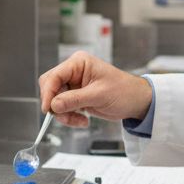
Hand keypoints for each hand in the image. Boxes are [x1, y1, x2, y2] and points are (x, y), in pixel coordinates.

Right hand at [38, 51, 152, 127]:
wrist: (136, 102)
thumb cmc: (124, 91)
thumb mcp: (99, 95)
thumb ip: (74, 100)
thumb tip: (54, 105)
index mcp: (79, 63)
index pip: (54, 76)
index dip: (48, 93)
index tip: (48, 109)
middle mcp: (73, 71)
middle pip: (50, 87)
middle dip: (56, 104)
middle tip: (65, 116)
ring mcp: (73, 84)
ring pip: (55, 100)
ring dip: (64, 114)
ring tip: (79, 120)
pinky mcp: (75, 96)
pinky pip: (62, 108)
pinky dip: (69, 117)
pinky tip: (82, 120)